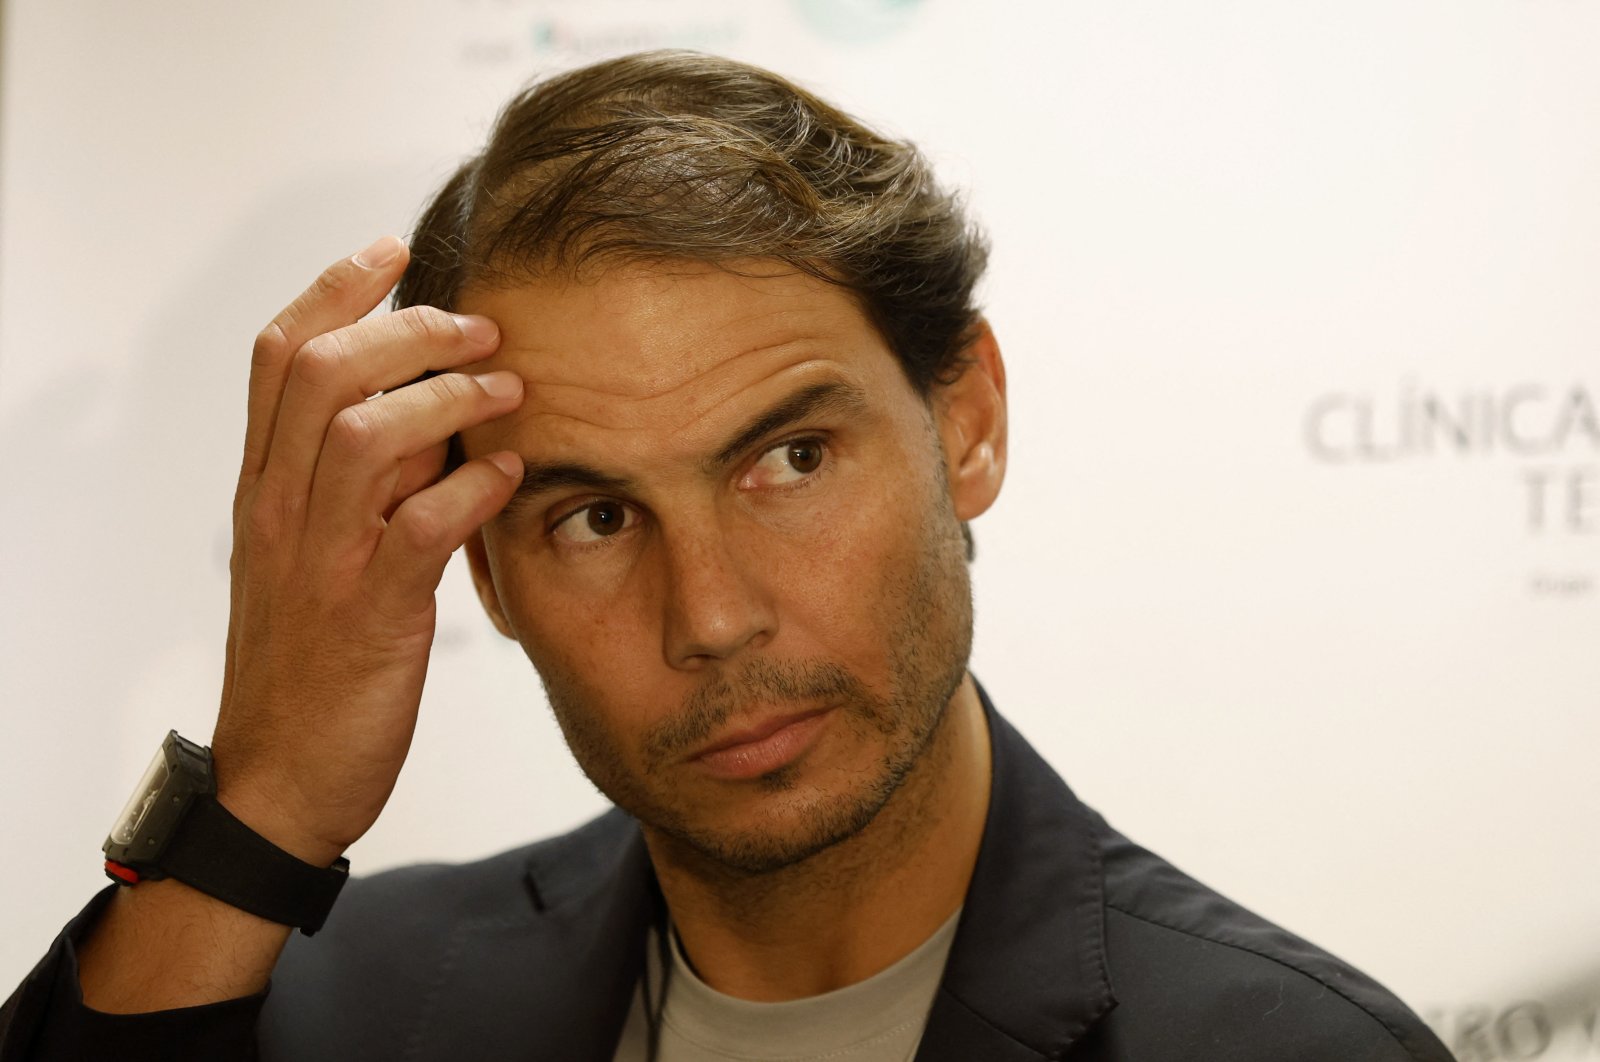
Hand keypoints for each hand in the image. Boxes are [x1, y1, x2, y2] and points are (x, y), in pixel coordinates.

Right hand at [213, 236, 524, 865]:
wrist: (282, 780)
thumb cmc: (311, 662)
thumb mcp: (316, 555)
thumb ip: (362, 479)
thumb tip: (434, 408)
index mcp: (263, 489)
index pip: (279, 355)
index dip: (336, 288)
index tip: (396, 248)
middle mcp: (278, 511)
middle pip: (321, 371)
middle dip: (407, 327)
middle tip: (481, 324)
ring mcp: (318, 562)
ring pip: (365, 435)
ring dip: (448, 399)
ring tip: (511, 391)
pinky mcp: (368, 617)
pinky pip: (419, 529)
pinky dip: (474, 491)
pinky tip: (515, 478)